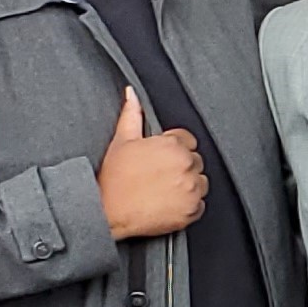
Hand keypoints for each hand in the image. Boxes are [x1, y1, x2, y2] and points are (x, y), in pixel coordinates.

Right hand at [96, 87, 205, 240]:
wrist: (107, 212)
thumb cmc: (114, 179)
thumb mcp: (122, 141)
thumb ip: (132, 115)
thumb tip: (132, 94)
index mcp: (173, 145)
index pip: (187, 139)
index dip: (172, 148)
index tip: (160, 158)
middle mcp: (186, 165)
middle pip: (195, 160)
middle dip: (180, 165)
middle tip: (158, 175)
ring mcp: (191, 188)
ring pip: (200, 182)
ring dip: (187, 184)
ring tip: (162, 189)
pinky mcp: (192, 210)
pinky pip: (200, 204)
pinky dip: (188, 204)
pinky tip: (168, 202)